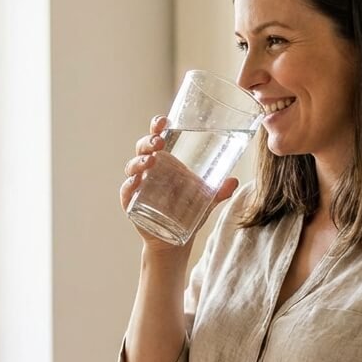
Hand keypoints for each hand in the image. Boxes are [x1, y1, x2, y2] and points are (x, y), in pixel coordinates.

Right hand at [120, 115, 238, 252]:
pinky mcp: (131, 204)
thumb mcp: (206, 200)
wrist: (175, 240)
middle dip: (148, 142)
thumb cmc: (187, 212)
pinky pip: (126, 191)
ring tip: (151, 160)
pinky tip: (137, 181)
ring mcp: (138, 186)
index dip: (157, 127)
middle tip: (159, 141)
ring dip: (139, 161)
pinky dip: (129, 185)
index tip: (163, 121)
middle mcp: (149, 170)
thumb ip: (219, 191)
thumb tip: (235, 181)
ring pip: (132, 167)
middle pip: (142, 148)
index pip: (157, 137)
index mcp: (165, 161)